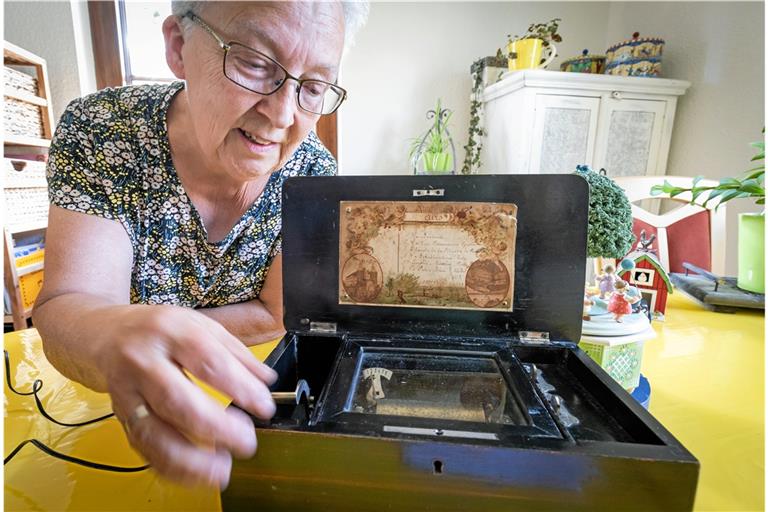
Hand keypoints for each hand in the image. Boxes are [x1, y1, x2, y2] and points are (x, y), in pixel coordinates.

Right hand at [96, 304, 277, 487]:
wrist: (107, 335)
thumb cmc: (160, 331)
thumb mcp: (201, 325)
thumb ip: (236, 353)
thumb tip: (265, 381)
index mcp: (170, 333)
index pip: (208, 363)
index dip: (240, 389)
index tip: (264, 407)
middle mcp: (143, 363)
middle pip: (178, 401)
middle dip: (217, 428)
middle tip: (247, 441)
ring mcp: (128, 394)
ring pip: (154, 434)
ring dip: (191, 460)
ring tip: (223, 468)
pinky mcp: (122, 419)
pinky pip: (145, 449)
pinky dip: (173, 467)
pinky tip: (198, 471)